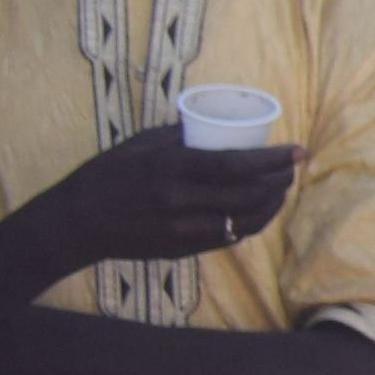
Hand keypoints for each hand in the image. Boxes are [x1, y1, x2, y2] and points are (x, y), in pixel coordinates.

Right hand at [0, 127, 299, 281]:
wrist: (76, 222)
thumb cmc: (108, 174)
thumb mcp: (142, 145)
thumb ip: (183, 136)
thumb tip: (223, 124)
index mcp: (169, 169)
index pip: (235, 165)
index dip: (273, 160)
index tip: (297, 150)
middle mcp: (178, 202)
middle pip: (249, 194)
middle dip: (280, 180)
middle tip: (292, 166)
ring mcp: (181, 231)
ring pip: (245, 220)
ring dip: (273, 203)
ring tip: (282, 186)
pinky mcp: (182, 249)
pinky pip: (229, 237)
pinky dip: (252, 222)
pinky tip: (262, 208)